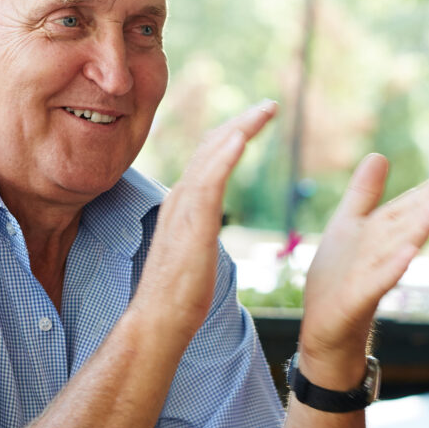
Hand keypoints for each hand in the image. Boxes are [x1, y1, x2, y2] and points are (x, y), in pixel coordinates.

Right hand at [132, 100, 277, 344]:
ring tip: (265, 110)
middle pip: (210, 147)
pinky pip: (209, 182)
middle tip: (270, 105)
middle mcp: (180, 199)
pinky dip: (224, 156)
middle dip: (241, 122)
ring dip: (240, 128)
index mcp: (183, 204)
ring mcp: (184, 210)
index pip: (208, 158)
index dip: (231, 135)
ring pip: (211, 156)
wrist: (159, 321)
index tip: (255, 120)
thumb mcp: (195, 250)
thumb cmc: (178, 296)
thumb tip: (207, 227)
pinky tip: (242, 137)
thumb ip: (199, 229)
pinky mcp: (192, 226)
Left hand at [298, 154, 428, 387]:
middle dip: (426, 206)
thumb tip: (379, 155)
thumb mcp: (347, 226)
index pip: (404, 211)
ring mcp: (370, 278)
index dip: (425, 193)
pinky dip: (392, 268)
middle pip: (405, 227)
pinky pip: (377, 282)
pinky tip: (408, 254)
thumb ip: (364, 194)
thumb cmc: (338, 279)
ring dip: (416, 231)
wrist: (325, 330)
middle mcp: (380, 256)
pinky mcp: (357, 300)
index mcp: (378, 236)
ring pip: (396, 251)